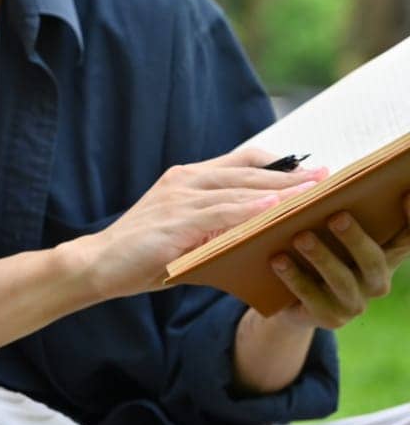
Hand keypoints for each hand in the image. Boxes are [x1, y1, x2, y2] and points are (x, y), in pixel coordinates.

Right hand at [77, 146, 324, 299]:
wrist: (98, 263)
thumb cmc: (141, 253)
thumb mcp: (185, 233)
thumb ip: (217, 226)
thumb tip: (261, 234)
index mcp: (186, 178)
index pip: (240, 161)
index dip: (278, 163)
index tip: (311, 170)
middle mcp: (184, 181)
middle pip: (247, 171)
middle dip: (291, 175)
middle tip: (327, 178)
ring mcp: (179, 199)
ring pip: (239, 189)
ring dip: (280, 190)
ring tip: (313, 192)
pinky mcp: (175, 221)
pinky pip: (220, 212)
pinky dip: (250, 209)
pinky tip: (275, 208)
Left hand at [269, 194, 409, 329]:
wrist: (291, 299)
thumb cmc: (316, 251)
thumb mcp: (329, 230)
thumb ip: (336, 208)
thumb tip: (325, 173)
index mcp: (384, 254)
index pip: (408, 238)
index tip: (406, 194)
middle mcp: (376, 280)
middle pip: (374, 261)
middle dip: (355, 238)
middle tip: (336, 216)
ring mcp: (355, 302)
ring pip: (342, 280)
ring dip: (321, 257)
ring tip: (300, 237)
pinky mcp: (329, 317)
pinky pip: (312, 298)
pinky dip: (294, 278)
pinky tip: (278, 260)